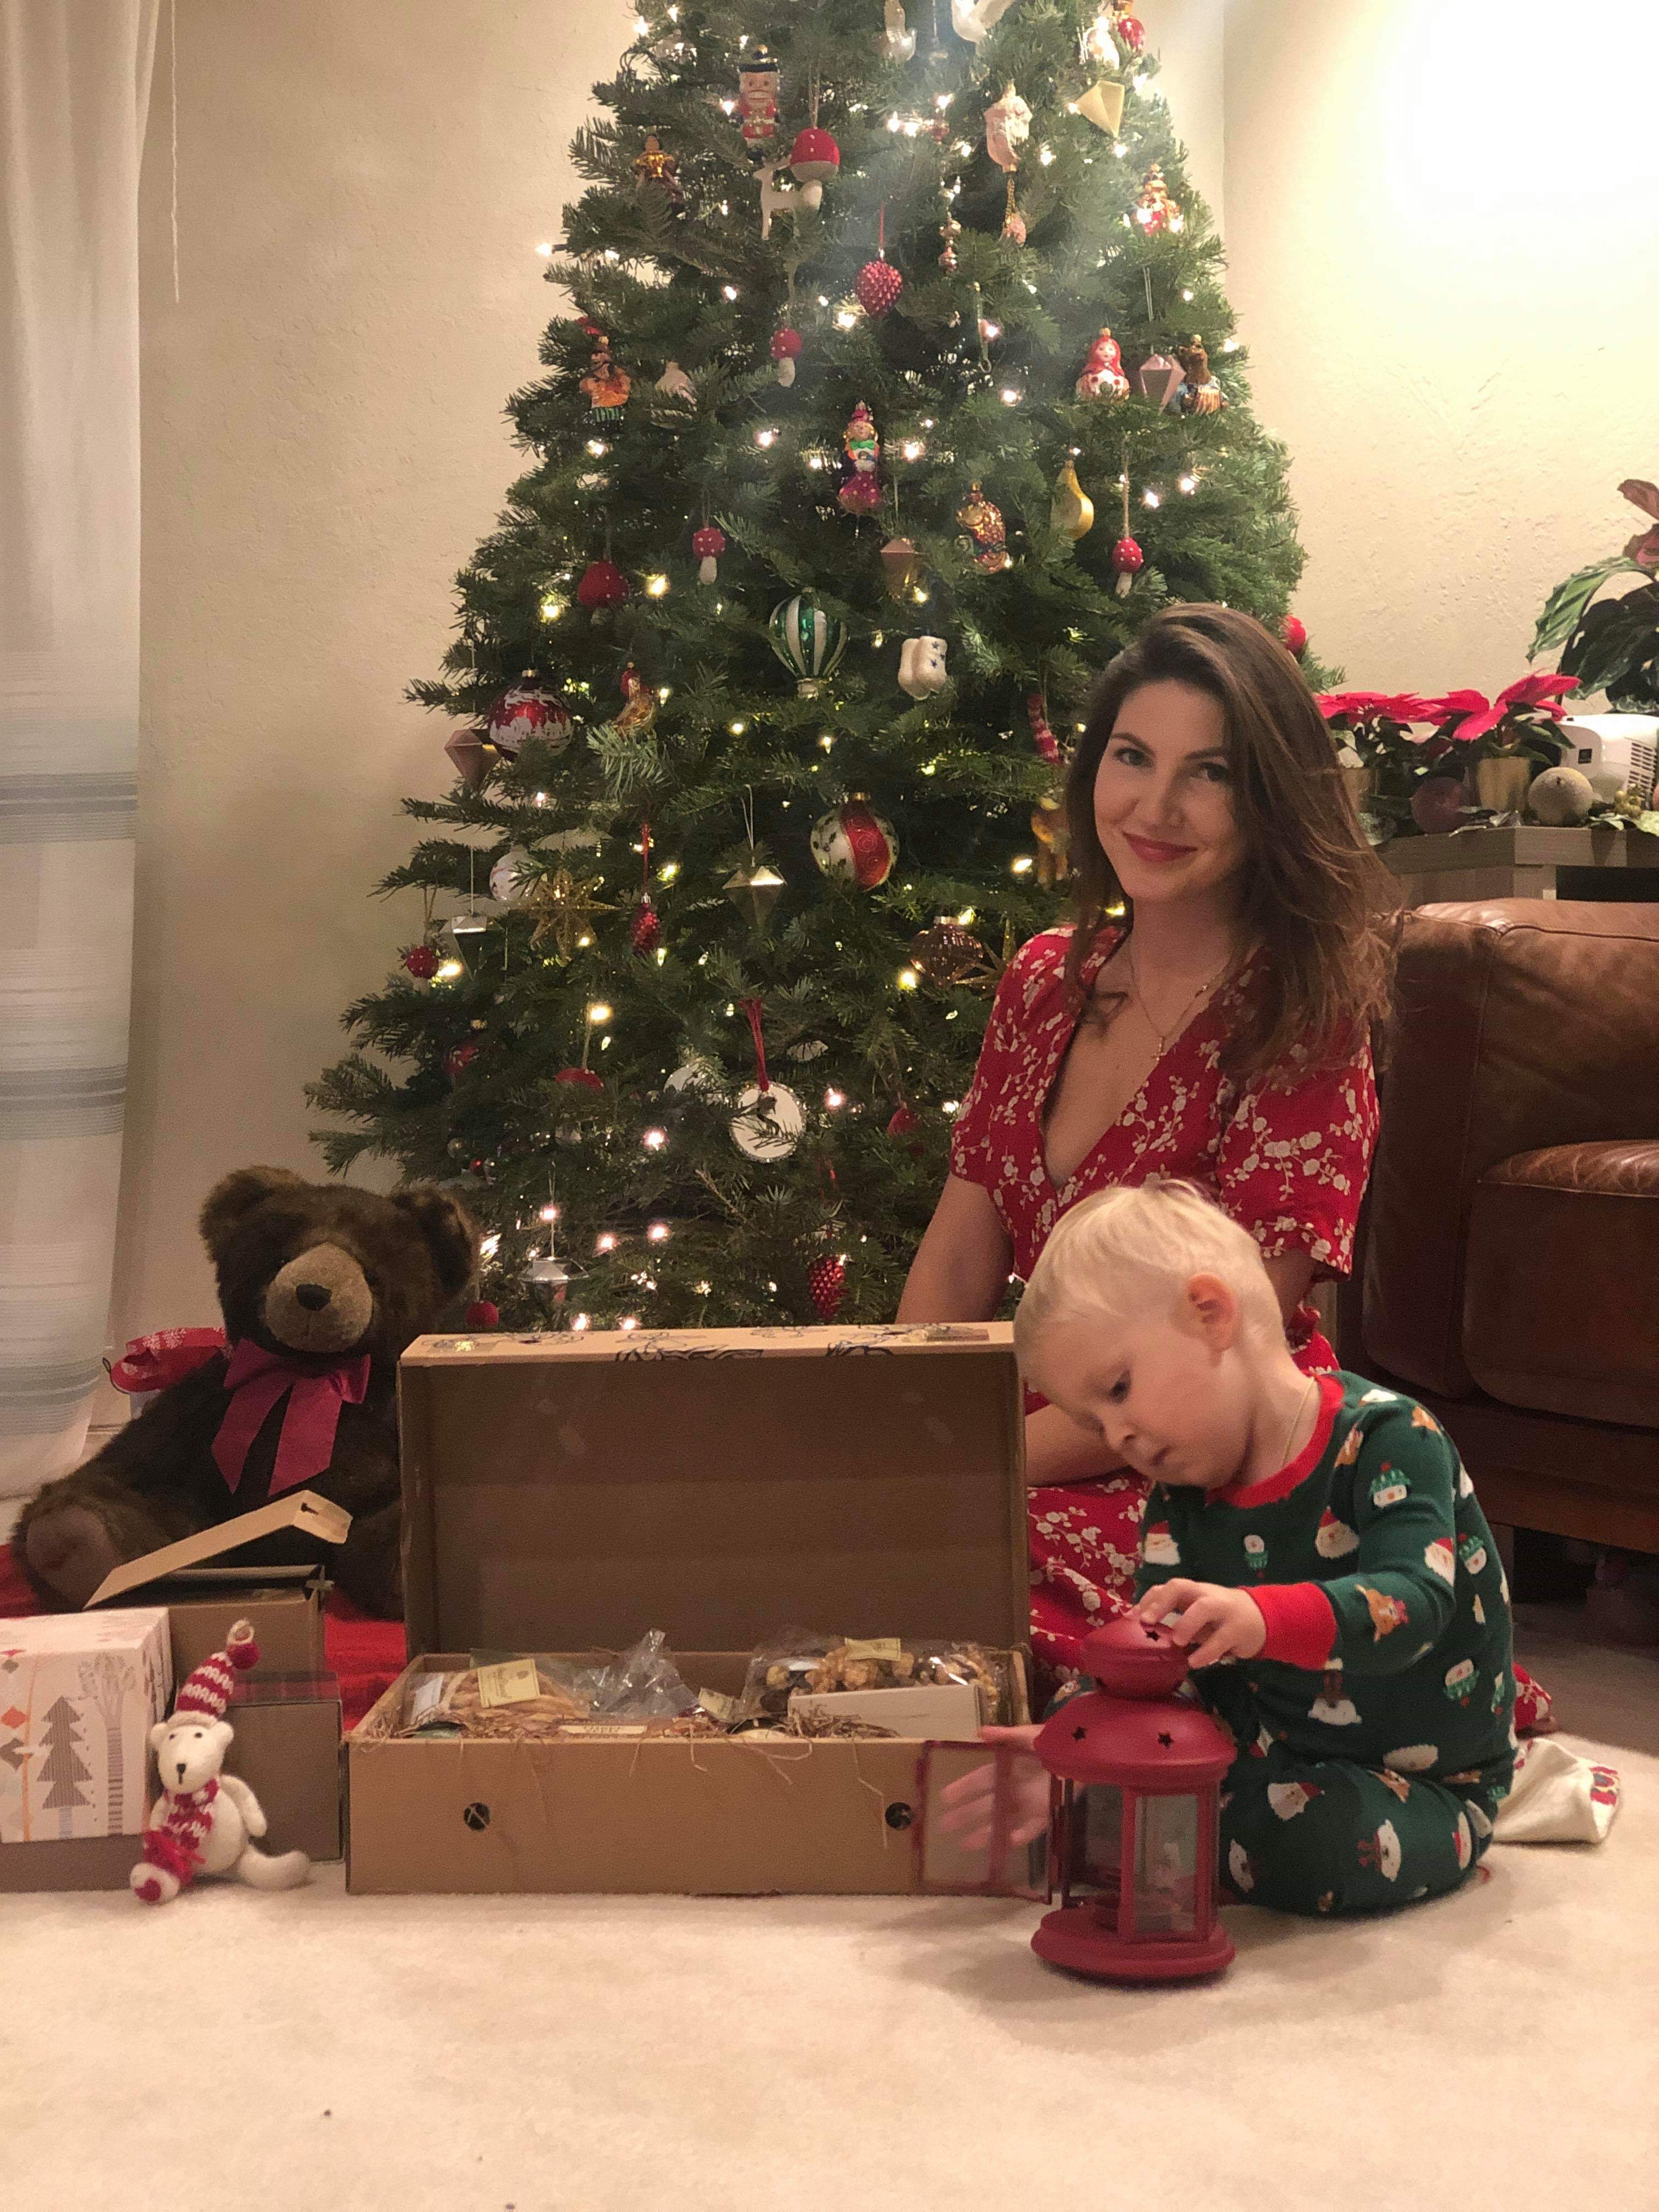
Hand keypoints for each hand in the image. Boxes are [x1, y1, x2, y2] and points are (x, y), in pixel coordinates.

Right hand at [937, 1724, 1047, 1849]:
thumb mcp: (1029, 1735)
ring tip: (966, 1844)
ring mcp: (1029, 1803)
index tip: (944, 1797)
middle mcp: (1014, 1788)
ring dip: (986, 1831)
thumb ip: (1005, 1735)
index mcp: (1008, 1767)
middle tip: (944, 1826)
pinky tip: (1009, 1842)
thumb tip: (977, 1733)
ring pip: (1003, 1820)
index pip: (980, 1780)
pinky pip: (1032, 1828)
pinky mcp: (1047, 1813)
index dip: (963, 1787)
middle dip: (966, 1814)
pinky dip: (1022, 1835)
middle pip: (986, 1804)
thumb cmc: (1055, 1740)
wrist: (1085, 1753)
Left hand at [1136, 1580, 1265, 1667]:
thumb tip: (1144, 1632)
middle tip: (1147, 1622)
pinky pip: (1221, 1638)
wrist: (1263, 1617)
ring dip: (1187, 1623)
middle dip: (1162, 1602)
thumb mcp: (1198, 1613)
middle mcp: (1206, 1595)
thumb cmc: (1220, 1617)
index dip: (1149, 1599)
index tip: (1132, 1617)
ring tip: (1176, 1642)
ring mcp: (1224, 1609)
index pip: (1167, 1587)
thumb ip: (1177, 1618)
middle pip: (1181, 1587)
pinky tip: (1195, 1662)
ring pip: (1204, 1607)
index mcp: (1193, 1591)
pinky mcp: (1238, 1629)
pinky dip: (1206, 1651)